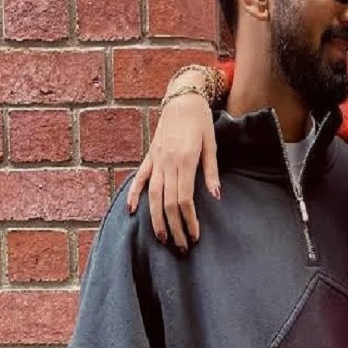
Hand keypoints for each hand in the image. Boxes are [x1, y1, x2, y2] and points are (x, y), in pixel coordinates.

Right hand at [126, 93, 219, 251]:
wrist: (183, 100)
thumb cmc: (201, 122)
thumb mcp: (212, 144)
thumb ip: (211, 171)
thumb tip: (217, 196)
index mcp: (184, 161)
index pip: (184, 199)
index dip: (189, 220)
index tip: (195, 236)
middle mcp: (167, 163)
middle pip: (167, 203)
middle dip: (174, 227)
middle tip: (181, 247)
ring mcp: (155, 160)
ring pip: (152, 195)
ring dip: (155, 219)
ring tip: (162, 238)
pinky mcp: (149, 157)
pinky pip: (139, 178)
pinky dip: (133, 195)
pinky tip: (130, 211)